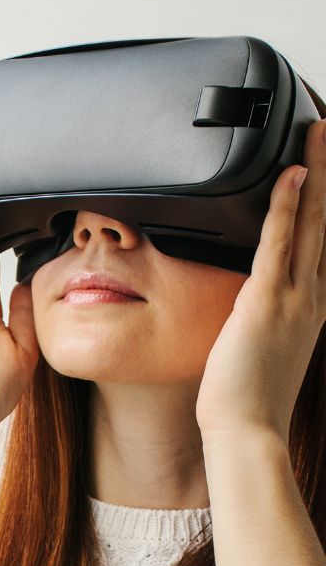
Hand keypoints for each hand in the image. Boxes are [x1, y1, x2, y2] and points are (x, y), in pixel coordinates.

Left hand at [195, 118, 325, 443]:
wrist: (248, 430)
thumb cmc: (249, 401)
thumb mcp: (264, 353)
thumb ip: (265, 325)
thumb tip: (251, 315)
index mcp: (311, 310)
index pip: (323, 246)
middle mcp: (311, 298)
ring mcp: (293, 299)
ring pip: (311, 224)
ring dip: (316, 176)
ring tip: (318, 134)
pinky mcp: (265, 303)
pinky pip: (277, 245)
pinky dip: (285, 208)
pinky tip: (289, 176)